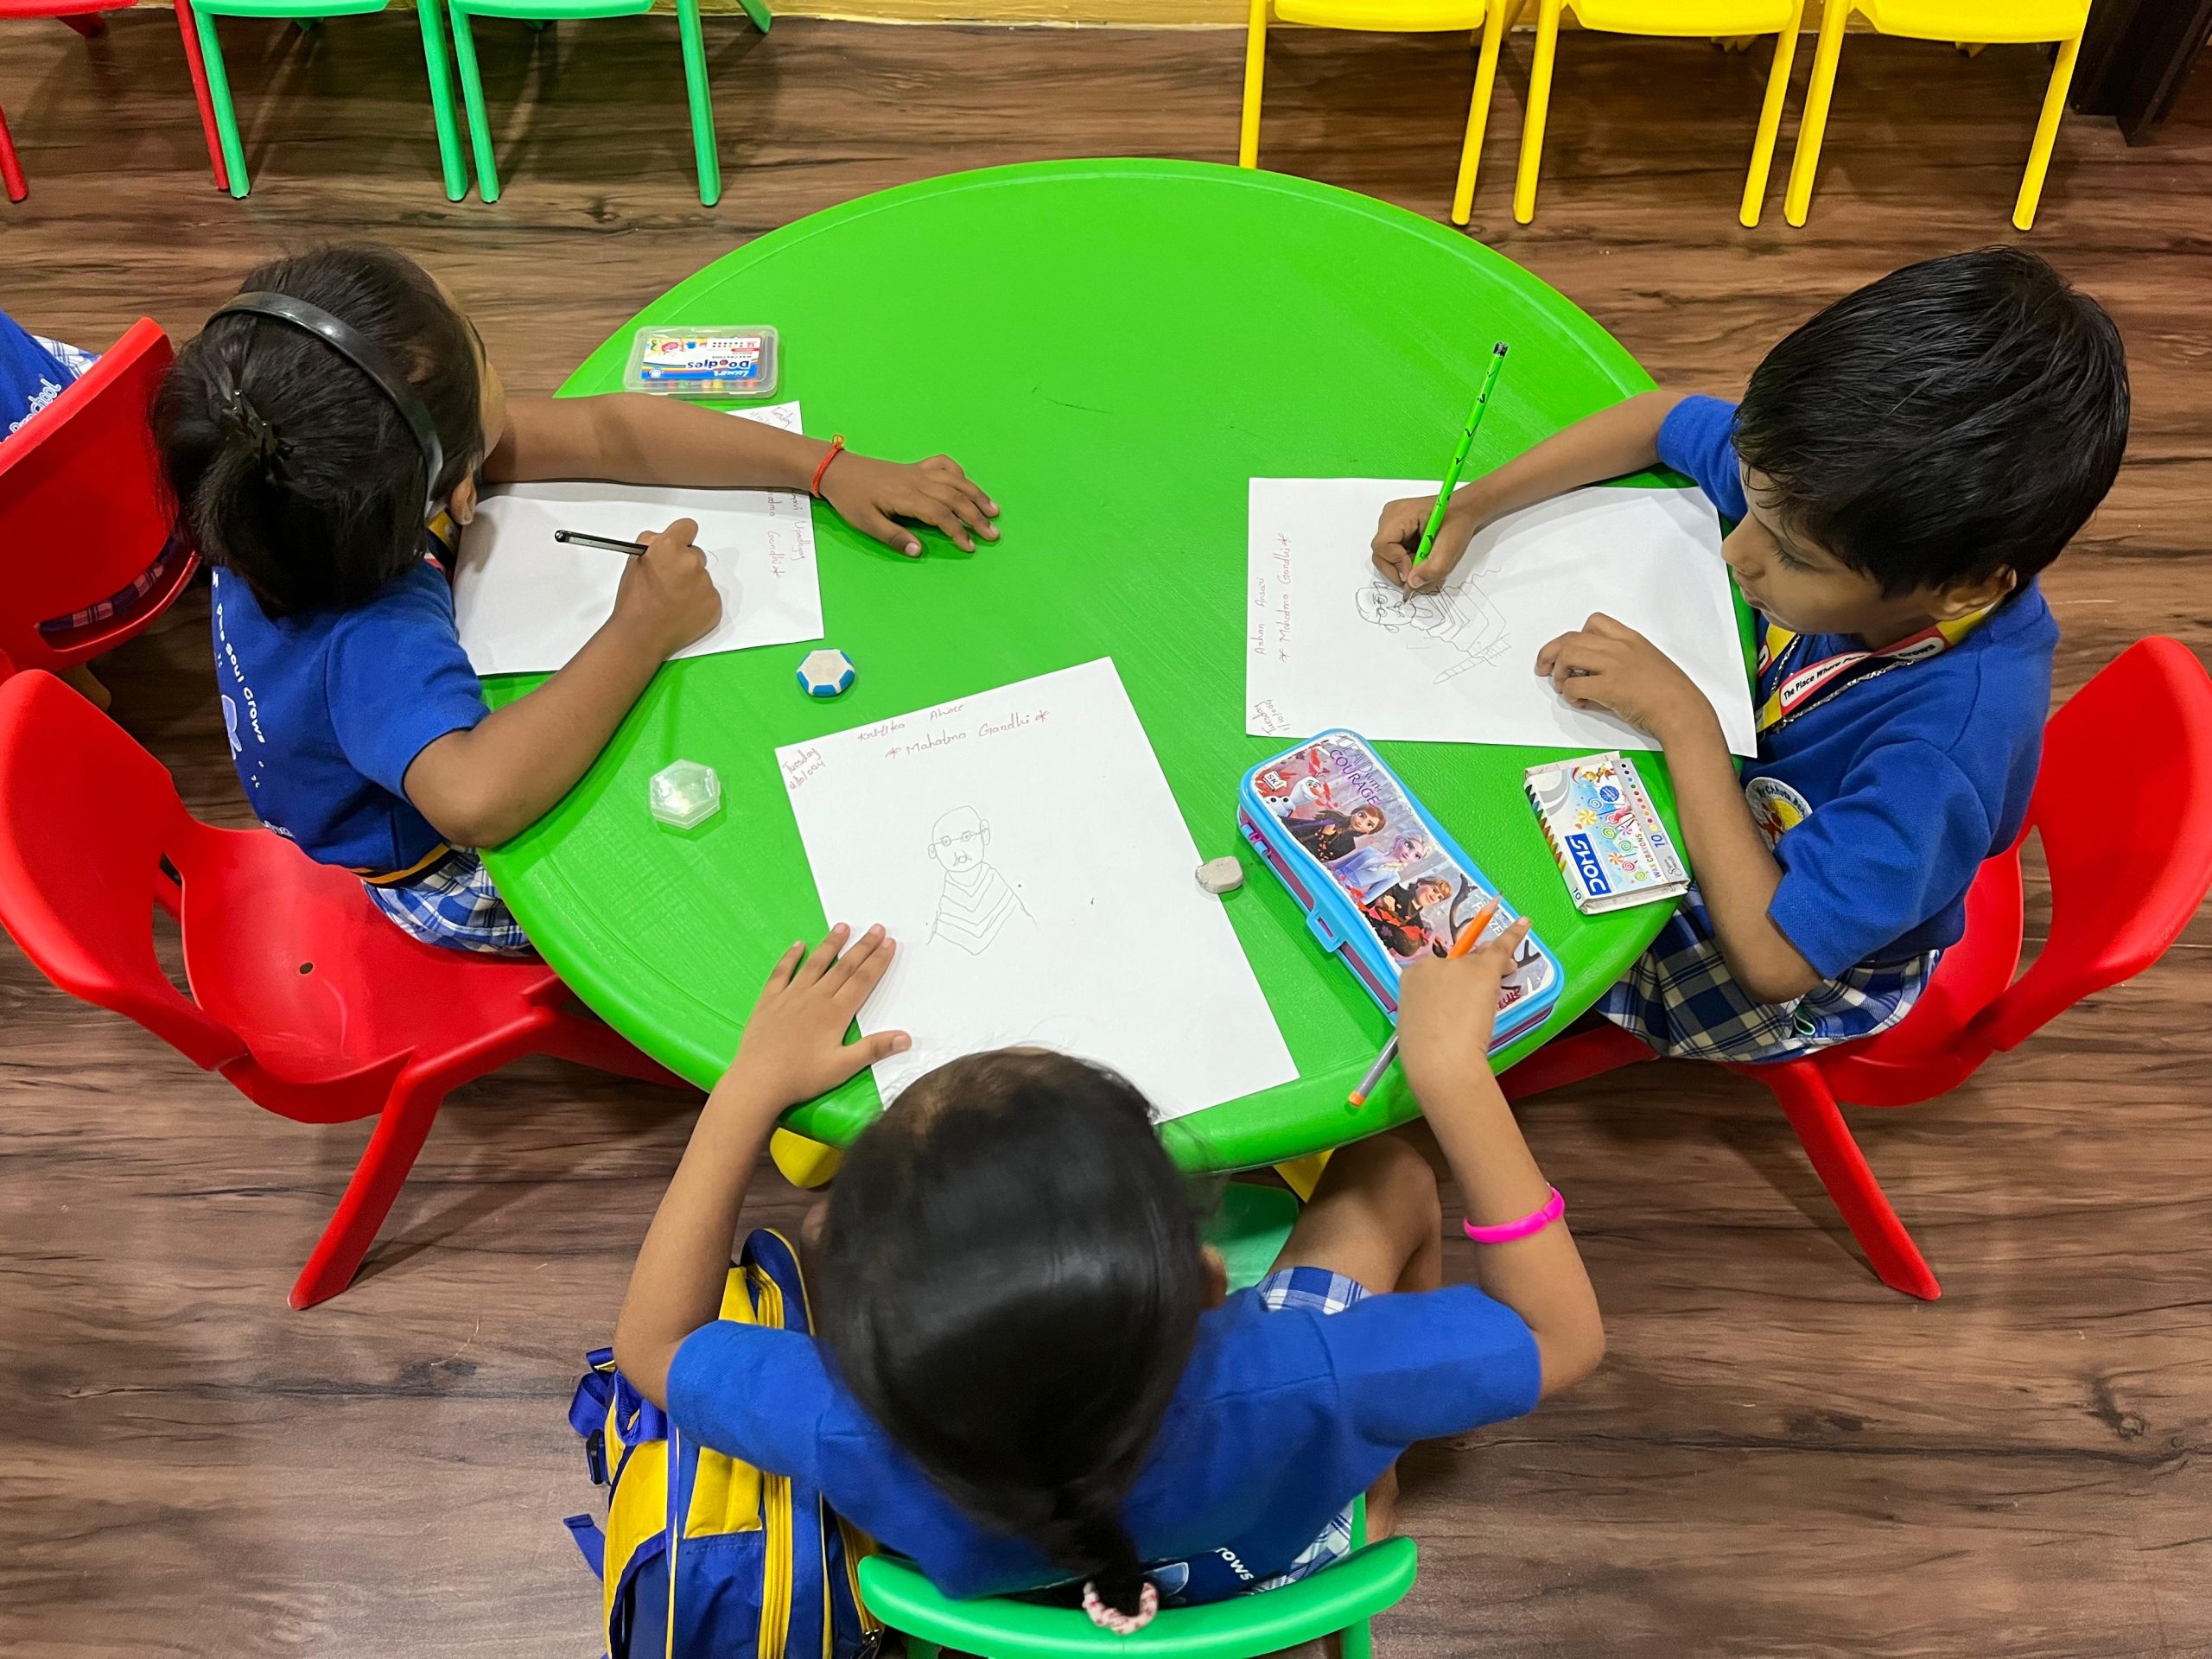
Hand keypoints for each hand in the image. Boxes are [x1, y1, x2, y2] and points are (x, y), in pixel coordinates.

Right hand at [614, 518, 720, 658]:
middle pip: (696, 555)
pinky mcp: (715, 604)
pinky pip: (709, 597)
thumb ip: (652, 543)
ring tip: (672, 600)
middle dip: (685, 564)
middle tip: (670, 581)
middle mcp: (691, 563)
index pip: (688, 527)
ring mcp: (705, 584)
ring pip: (702, 577)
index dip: (681, 537)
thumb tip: (663, 539)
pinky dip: (699, 603)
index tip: (679, 545)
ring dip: (692, 585)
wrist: (641, 635)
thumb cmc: (635, 601)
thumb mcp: (634, 561)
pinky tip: (682, 611)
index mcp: (670, 548)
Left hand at [722, 924, 908, 1110]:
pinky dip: (790, 957)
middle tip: (877, 928)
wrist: (758, 1081)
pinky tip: (798, 945)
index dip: (878, 961)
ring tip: (843, 926)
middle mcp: (815, 998)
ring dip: (831, 944)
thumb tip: (906, 1037)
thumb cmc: (802, 1077)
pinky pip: (781, 973)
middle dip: (863, 947)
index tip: (890, 943)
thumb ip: (873, 1049)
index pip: (863, 981)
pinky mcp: (769, 1001)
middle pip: (844, 967)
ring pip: (815, 964)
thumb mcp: (842, 1068)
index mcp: (835, 1013)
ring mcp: (790, 996)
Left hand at [819, 451, 999, 555]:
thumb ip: (894, 537)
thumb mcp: (866, 523)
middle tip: (993, 534)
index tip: (970, 547)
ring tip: (994, 510)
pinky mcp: (916, 466)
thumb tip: (918, 551)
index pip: (940, 514)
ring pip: (956, 481)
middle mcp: (918, 481)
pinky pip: (944, 465)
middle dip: (976, 516)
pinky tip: (967, 484)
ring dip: (976, 495)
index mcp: (906, 496)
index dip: (958, 531)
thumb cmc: (851, 499)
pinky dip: (958, 473)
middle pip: (955, 497)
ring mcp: (919, 471)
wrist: (839, 470)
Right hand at [1371, 493, 1480, 592]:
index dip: (1396, 563)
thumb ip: (1433, 568)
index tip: (1415, 570)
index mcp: (1399, 514)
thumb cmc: (1458, 521)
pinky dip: (1405, 562)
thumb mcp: (1451, 546)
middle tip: (1418, 572)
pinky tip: (1420, 556)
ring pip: (1386, 557)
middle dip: (1399, 569)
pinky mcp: (1396, 532)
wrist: (1464, 511)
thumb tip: (1412, 583)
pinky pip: (1392, 555)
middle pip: (1380, 554)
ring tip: (1423, 561)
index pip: (1382, 546)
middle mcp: (1390, 517)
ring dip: (1403, 567)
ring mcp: (1391, 525)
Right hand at [1395, 917, 1530, 1104]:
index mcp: (1410, 976)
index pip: (1436, 971)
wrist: (1439, 1058)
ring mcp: (1457, 964)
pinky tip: (1524, 923)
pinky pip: (1501, 947)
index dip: (1452, 982)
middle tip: (1483, 991)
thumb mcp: (1417, 1022)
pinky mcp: (1482, 969)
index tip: (1458, 997)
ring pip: (1480, 960)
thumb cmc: (1424, 1051)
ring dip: (1493, 966)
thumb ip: (1432, 1006)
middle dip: (1473, 971)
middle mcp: (1431, 963)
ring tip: (1504, 976)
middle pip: (1458, 962)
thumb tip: (1453, 1004)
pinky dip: (1514, 934)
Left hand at [1533, 613, 1710, 743]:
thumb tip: (1591, 676)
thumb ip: (1619, 663)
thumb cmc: (1671, 694)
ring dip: (1557, 672)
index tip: (1571, 651)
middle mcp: (1620, 647)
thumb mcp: (1647, 664)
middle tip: (1544, 667)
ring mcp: (1614, 665)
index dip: (1575, 636)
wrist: (1684, 711)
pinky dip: (1568, 695)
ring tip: (1562, 685)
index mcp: (1631, 639)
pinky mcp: (1608, 687)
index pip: (1593, 622)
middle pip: (1570, 638)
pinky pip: (1572, 686)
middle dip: (1551, 653)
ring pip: (1567, 655)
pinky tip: (1579, 702)